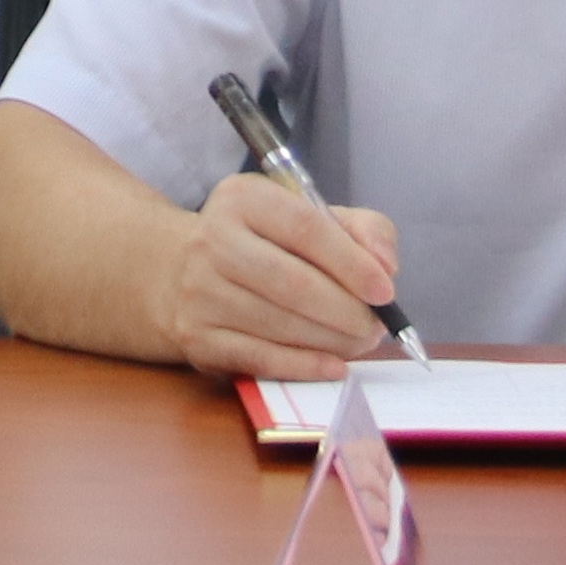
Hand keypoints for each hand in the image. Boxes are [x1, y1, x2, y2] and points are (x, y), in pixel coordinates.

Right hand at [161, 174, 407, 381]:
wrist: (179, 271)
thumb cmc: (263, 243)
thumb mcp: (308, 216)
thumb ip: (360, 229)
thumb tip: (386, 267)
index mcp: (243, 198)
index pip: (305, 227)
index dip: (352, 263)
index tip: (386, 291)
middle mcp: (213, 240)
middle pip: (293, 282)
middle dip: (346, 311)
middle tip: (375, 327)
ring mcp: (200, 292)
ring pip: (279, 325)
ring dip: (332, 341)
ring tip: (359, 342)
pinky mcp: (197, 337)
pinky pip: (260, 359)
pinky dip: (304, 367)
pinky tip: (333, 366)